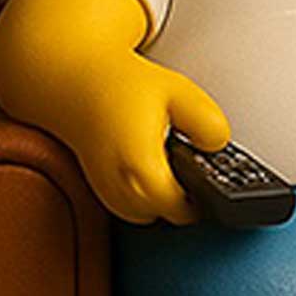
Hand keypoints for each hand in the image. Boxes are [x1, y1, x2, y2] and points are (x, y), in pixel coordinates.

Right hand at [71, 60, 228, 225]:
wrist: (76, 81)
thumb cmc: (124, 86)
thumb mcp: (181, 93)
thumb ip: (208, 124)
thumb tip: (218, 146)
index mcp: (142, 167)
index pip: (182, 210)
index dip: (202, 198)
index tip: (210, 180)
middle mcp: (119, 186)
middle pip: (166, 214)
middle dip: (182, 196)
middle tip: (190, 165)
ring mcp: (105, 191)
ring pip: (145, 213)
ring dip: (161, 195)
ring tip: (167, 161)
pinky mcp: (97, 188)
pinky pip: (128, 203)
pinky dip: (142, 189)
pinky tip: (150, 162)